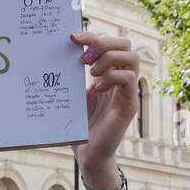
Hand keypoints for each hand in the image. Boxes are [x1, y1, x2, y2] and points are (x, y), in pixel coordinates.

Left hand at [70, 31, 138, 178]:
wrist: (87, 153)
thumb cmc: (79, 125)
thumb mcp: (74, 94)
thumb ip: (72, 75)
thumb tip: (58, 51)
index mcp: (108, 73)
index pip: (110, 44)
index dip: (93, 36)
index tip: (73, 37)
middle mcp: (120, 79)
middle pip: (126, 44)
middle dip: (104, 42)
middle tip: (84, 54)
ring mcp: (127, 91)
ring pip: (132, 58)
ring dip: (109, 59)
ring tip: (92, 72)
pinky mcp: (130, 105)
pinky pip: (130, 79)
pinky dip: (113, 77)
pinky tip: (98, 88)